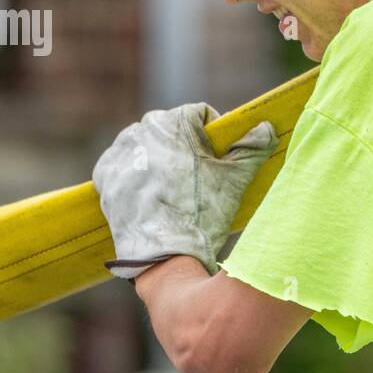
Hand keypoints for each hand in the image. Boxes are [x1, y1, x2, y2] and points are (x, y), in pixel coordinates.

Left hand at [92, 103, 277, 278]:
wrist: (166, 257)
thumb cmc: (203, 214)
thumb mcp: (235, 178)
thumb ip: (253, 147)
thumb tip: (266, 129)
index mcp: (172, 122)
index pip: (200, 115)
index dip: (214, 136)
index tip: (219, 159)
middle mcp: (140, 131)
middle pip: (172, 130)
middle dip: (187, 147)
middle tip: (200, 178)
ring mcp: (120, 154)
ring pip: (148, 146)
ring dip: (162, 159)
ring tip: (175, 190)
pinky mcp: (106, 177)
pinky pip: (126, 165)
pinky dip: (138, 174)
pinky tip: (152, 194)